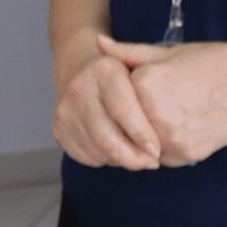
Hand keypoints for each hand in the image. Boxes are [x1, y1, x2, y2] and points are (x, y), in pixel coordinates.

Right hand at [52, 34, 162, 169]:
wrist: (78, 67)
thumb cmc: (120, 71)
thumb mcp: (140, 64)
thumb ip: (156, 84)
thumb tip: (168, 110)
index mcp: (103, 69)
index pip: (123, 110)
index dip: (142, 135)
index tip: (157, 151)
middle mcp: (78, 88)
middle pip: (106, 137)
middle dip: (132, 157)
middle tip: (151, 163)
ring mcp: (64, 110)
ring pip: (96, 150)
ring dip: (120, 160)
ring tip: (137, 156)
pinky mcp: (57, 128)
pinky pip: (85, 156)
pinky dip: (104, 160)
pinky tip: (116, 151)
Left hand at [102, 38, 226, 166]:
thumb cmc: (213, 63)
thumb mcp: (170, 52)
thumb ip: (130, 53)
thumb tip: (98, 42)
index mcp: (146, 83)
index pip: (116, 95)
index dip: (130, 90)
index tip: (149, 85)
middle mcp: (153, 113)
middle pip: (126, 122)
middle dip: (137, 115)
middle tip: (164, 101)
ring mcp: (168, 138)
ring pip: (141, 143)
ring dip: (147, 134)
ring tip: (174, 113)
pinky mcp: (184, 155)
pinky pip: (160, 156)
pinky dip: (165, 146)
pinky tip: (184, 126)